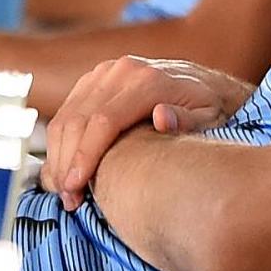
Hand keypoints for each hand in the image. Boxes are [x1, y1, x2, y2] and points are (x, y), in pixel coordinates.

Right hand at [41, 55, 249, 210]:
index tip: (75, 188)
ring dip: (59, 155)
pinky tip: (65, 170)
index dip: (84, 157)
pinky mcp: (97, 78)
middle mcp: (124, 71)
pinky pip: (68, 110)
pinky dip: (61, 142)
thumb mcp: (210, 118)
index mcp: (149, 81)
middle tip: (68, 200)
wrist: (209, 85)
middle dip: (66, 163)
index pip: (103, 121)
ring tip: (65, 191)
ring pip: (67, 116)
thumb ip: (187, 119)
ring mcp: (107, 72)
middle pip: (78, 120)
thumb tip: (162, 117)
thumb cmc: (211, 110)